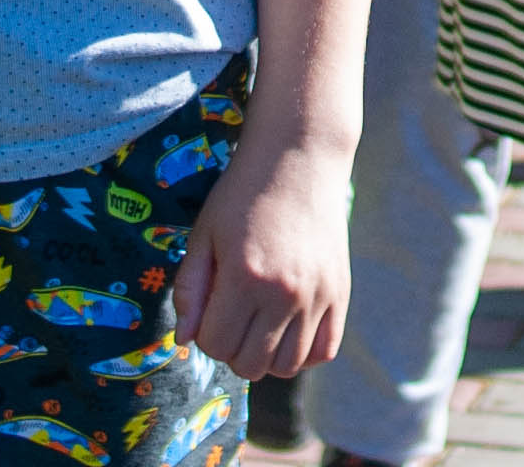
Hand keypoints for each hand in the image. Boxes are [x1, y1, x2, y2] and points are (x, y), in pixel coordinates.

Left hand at [173, 135, 351, 378]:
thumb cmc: (243, 193)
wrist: (299, 157)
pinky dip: (303, 352)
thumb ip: (189, 289)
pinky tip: (289, 328)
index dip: (205, 334)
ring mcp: (317, 295)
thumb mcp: (204, 234)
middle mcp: (283, 293)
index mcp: (244, 277)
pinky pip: (324, 351)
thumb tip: (183, 340)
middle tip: (233, 317)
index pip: (215, 345)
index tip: (210, 308)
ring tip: (260, 324)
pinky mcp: (340, 292)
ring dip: (267, 356)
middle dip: (232, 349)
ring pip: (287, 366)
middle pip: (251, 364)